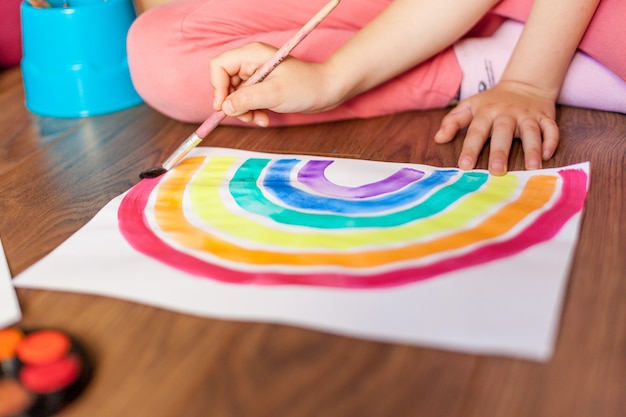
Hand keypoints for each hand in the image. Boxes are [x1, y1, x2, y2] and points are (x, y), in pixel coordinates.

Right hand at [209, 42, 342, 125]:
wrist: (327, 91)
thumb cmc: (306, 87)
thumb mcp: (275, 94)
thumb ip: (248, 99)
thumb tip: (225, 107)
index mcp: (251, 54)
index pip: (219, 66)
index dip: (217, 87)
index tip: (224, 107)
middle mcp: (250, 62)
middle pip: (225, 83)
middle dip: (234, 104)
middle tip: (247, 118)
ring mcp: (255, 75)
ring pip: (235, 95)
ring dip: (244, 111)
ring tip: (260, 120)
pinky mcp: (261, 87)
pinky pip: (246, 101)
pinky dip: (252, 112)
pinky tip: (264, 118)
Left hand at [434, 80, 558, 174]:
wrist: (524, 83)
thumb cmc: (492, 102)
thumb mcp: (470, 106)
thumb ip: (453, 122)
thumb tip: (438, 138)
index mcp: (486, 112)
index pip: (476, 131)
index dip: (470, 149)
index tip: (464, 166)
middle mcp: (508, 113)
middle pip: (503, 132)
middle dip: (500, 152)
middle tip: (497, 172)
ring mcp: (528, 115)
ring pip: (531, 131)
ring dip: (532, 149)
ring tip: (532, 168)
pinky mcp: (546, 116)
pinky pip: (551, 128)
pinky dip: (551, 140)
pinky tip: (548, 155)